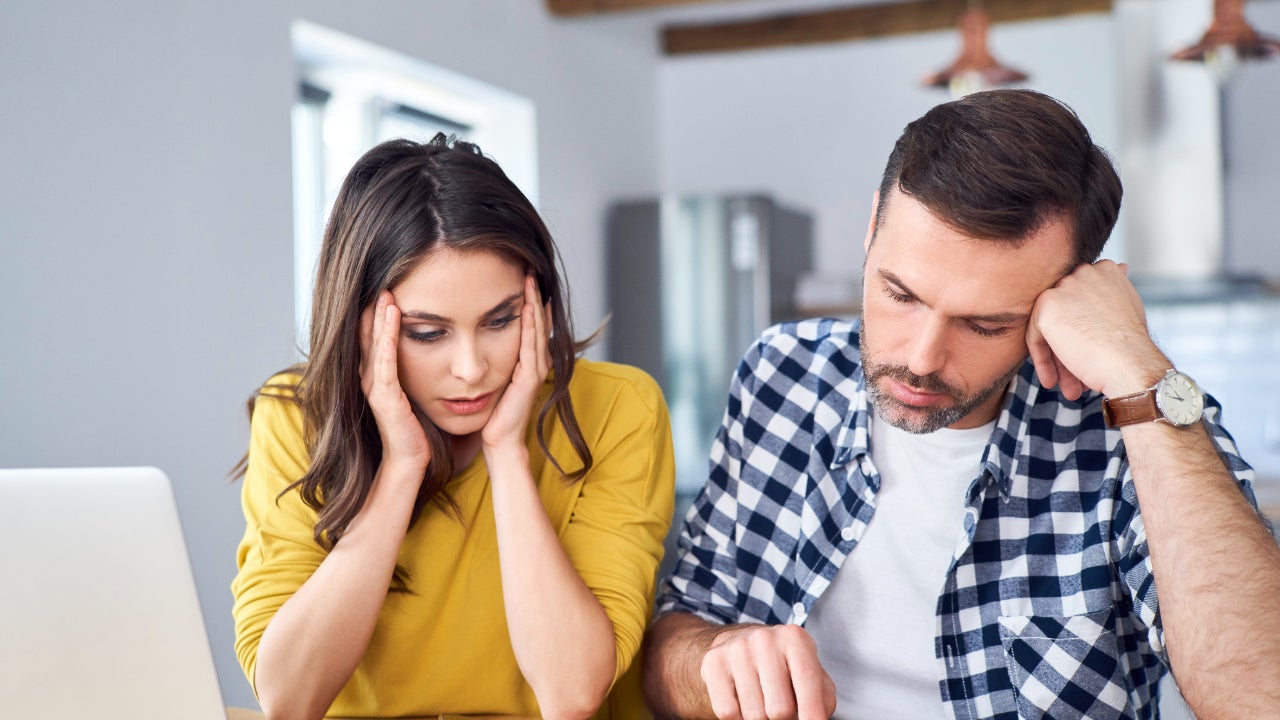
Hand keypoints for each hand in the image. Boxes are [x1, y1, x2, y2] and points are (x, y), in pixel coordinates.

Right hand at [359, 291, 430, 469]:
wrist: (410, 458)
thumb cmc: (415, 427)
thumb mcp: (413, 391)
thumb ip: (412, 371)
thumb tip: (428, 350)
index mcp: (378, 375)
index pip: (374, 338)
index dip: (377, 314)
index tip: (388, 289)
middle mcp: (371, 377)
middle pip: (369, 335)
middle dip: (375, 309)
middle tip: (383, 282)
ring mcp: (375, 386)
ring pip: (376, 344)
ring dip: (380, 318)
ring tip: (386, 294)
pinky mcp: (385, 396)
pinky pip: (385, 361)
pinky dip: (388, 338)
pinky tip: (393, 319)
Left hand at [481, 275, 551, 451]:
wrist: (497, 441)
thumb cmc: (491, 413)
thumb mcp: (491, 378)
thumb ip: (490, 359)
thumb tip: (475, 338)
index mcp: (524, 360)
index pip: (529, 323)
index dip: (527, 299)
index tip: (520, 275)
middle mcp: (534, 362)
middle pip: (536, 320)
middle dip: (533, 294)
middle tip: (529, 267)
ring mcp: (534, 370)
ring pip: (535, 329)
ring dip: (533, 303)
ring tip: (530, 278)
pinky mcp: (530, 379)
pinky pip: (530, 346)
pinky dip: (530, 325)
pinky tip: (527, 307)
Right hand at [701, 624, 836, 719]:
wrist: (736, 644)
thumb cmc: (783, 666)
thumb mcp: (809, 673)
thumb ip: (821, 698)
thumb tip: (815, 719)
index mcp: (794, 638)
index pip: (808, 681)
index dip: (813, 713)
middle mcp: (764, 639)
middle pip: (780, 710)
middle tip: (781, 709)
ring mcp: (736, 649)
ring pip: (754, 716)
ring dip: (760, 719)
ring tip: (762, 700)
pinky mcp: (713, 663)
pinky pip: (728, 713)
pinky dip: (738, 718)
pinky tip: (742, 701)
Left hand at [1026, 260, 1167, 399]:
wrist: (1131, 365)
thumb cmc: (1132, 346)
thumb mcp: (1128, 307)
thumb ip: (1114, 288)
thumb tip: (1120, 267)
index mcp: (1105, 270)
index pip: (1079, 300)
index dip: (1082, 327)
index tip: (1089, 348)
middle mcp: (1084, 271)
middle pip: (1064, 313)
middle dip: (1070, 345)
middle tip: (1077, 375)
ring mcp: (1064, 287)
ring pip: (1049, 326)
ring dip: (1058, 358)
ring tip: (1069, 385)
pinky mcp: (1047, 306)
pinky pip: (1035, 336)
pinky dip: (1042, 360)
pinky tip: (1052, 381)